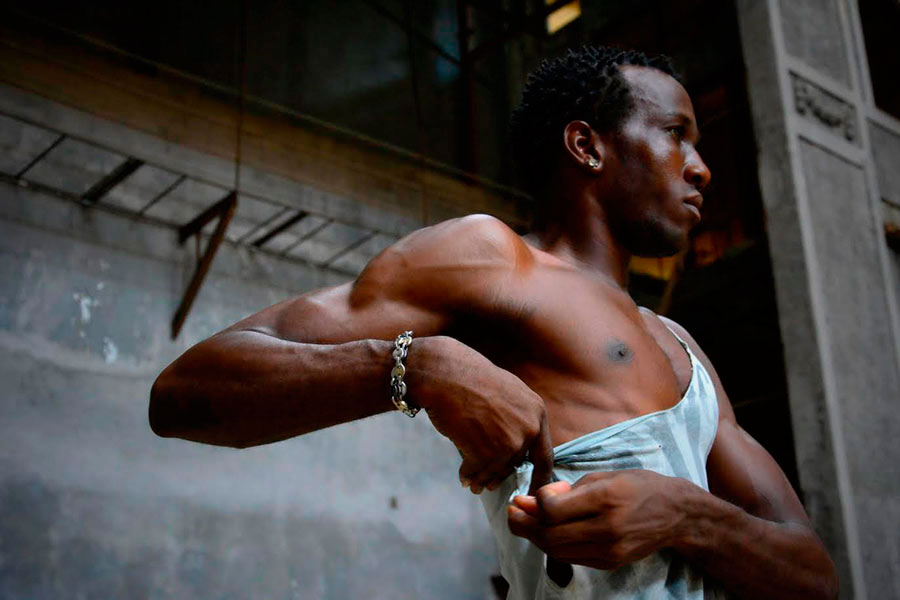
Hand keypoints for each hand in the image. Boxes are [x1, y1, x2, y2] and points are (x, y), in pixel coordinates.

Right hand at [410, 336, 553, 494]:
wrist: (447, 375)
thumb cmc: (471, 379)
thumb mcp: (509, 392)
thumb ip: (519, 417)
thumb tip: (519, 446)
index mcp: (537, 412)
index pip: (545, 455)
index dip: (540, 476)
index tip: (534, 489)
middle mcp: (529, 429)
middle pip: (516, 464)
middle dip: (500, 476)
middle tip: (489, 485)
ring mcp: (509, 442)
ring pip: (496, 471)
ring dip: (482, 479)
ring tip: (472, 483)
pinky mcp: (487, 453)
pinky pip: (477, 471)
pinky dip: (468, 475)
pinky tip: (462, 475)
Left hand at [506, 470, 687, 568]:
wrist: (676, 514)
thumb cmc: (638, 486)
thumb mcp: (604, 476)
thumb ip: (568, 489)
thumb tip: (533, 501)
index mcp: (606, 498)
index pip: (554, 510)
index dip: (535, 504)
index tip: (529, 495)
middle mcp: (608, 527)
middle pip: (550, 535)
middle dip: (523, 525)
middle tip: (511, 513)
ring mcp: (610, 550)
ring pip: (557, 550)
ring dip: (535, 537)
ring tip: (525, 522)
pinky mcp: (610, 563)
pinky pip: (571, 558)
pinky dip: (554, 546)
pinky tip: (548, 532)